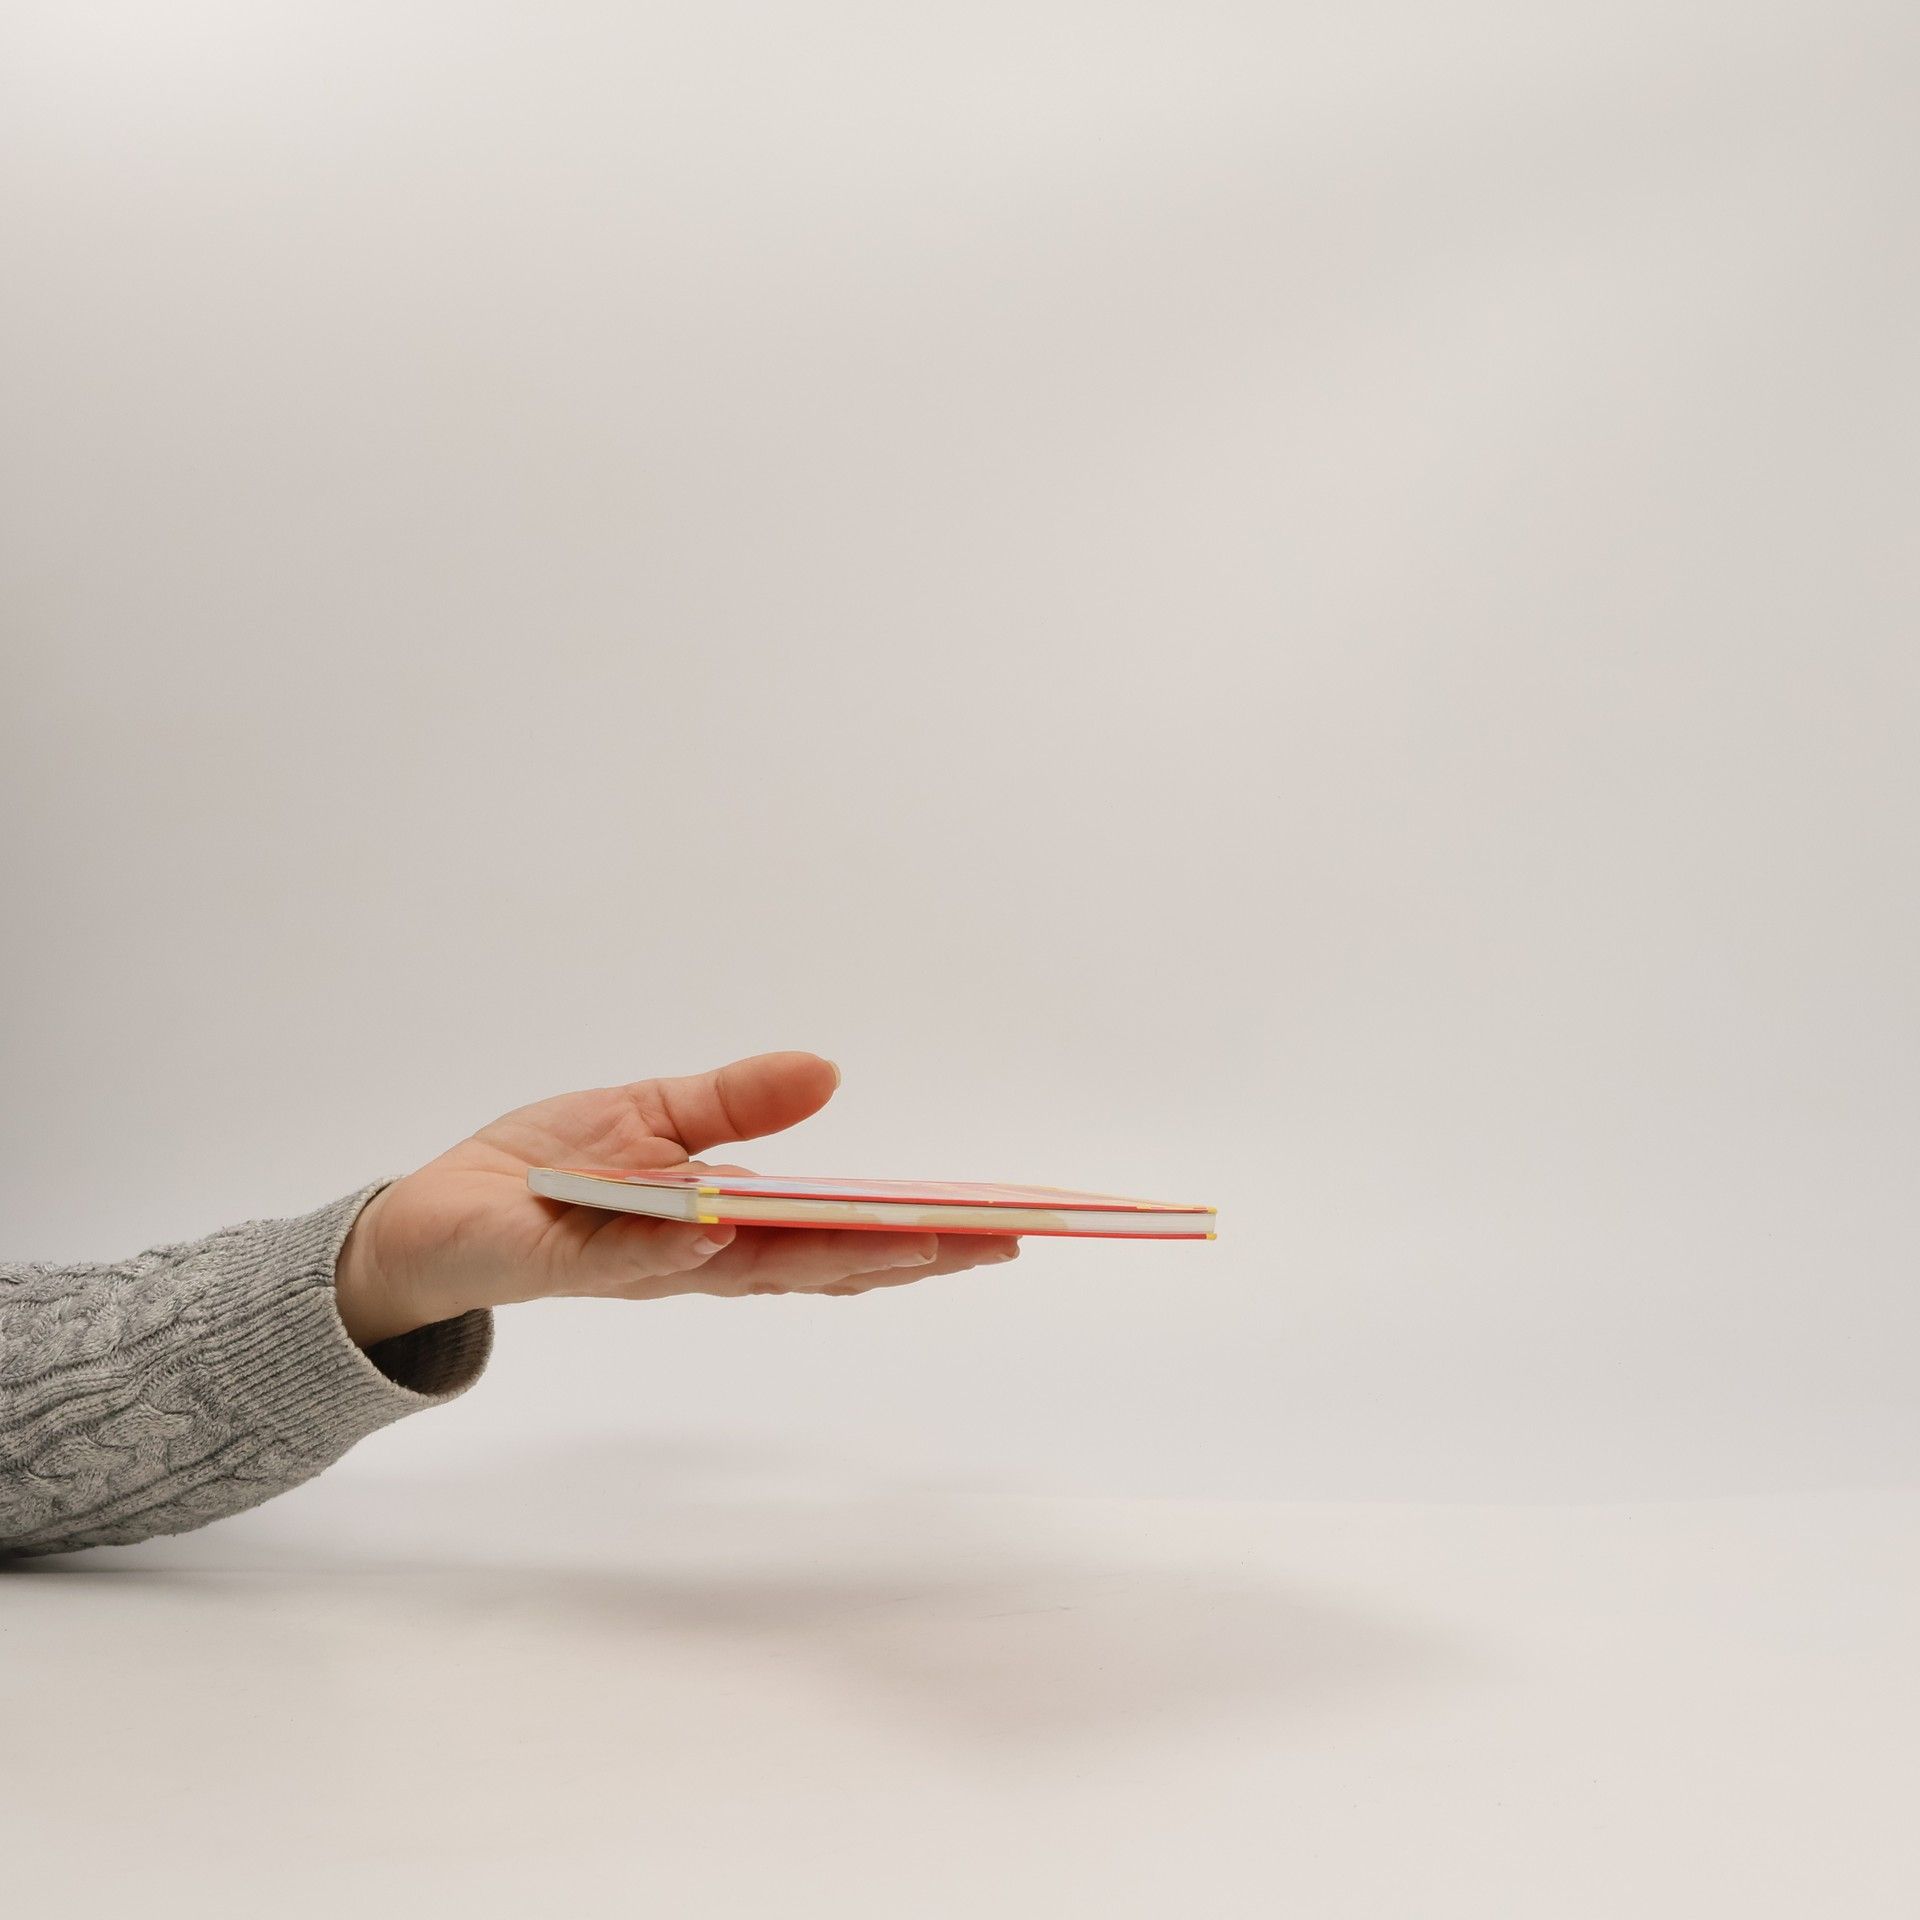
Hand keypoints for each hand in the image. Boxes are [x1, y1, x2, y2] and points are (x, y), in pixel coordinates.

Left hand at [332, 1051, 1019, 1344]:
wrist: (436, 1214)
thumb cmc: (549, 1171)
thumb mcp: (655, 1113)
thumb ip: (737, 1103)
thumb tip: (827, 1072)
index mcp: (726, 1226)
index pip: (840, 1236)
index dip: (922, 1233)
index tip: (1006, 1221)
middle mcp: (697, 1261)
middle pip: (821, 1266)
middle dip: (912, 1254)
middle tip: (998, 1241)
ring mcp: (639, 1269)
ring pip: (746, 1270)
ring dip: (828, 1260)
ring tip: (912, 1243)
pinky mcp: (565, 1263)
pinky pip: (628, 1258)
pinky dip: (678, 1247)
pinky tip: (725, 1227)